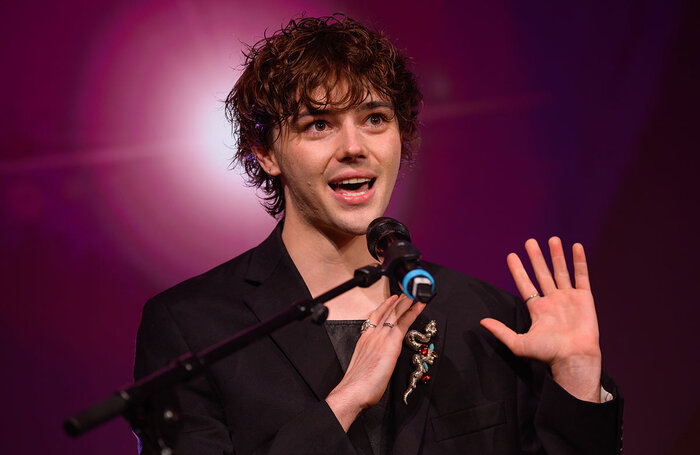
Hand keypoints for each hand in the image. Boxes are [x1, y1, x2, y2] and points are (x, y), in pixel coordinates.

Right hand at [326, 294, 424, 430]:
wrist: (354, 390)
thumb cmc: (357, 384)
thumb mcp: (362, 366)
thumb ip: (369, 358)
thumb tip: (375, 361)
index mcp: (364, 339)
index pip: (375, 317)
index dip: (384, 307)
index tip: (390, 300)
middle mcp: (372, 335)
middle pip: (386, 312)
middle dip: (397, 301)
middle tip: (405, 292)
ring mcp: (382, 337)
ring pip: (396, 314)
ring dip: (406, 302)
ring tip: (413, 293)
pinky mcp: (392, 343)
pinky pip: (405, 322)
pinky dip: (413, 311)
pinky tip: (419, 305)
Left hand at [480, 237, 602, 401]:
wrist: (573, 358)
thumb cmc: (548, 354)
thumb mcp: (518, 343)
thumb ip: (501, 331)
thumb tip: (482, 322)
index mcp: (537, 309)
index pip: (525, 284)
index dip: (518, 270)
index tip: (511, 256)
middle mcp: (552, 301)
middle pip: (542, 274)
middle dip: (536, 257)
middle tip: (529, 241)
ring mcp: (568, 298)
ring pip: (561, 271)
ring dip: (556, 255)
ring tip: (552, 239)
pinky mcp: (584, 298)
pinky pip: (581, 276)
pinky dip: (579, 261)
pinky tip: (575, 247)